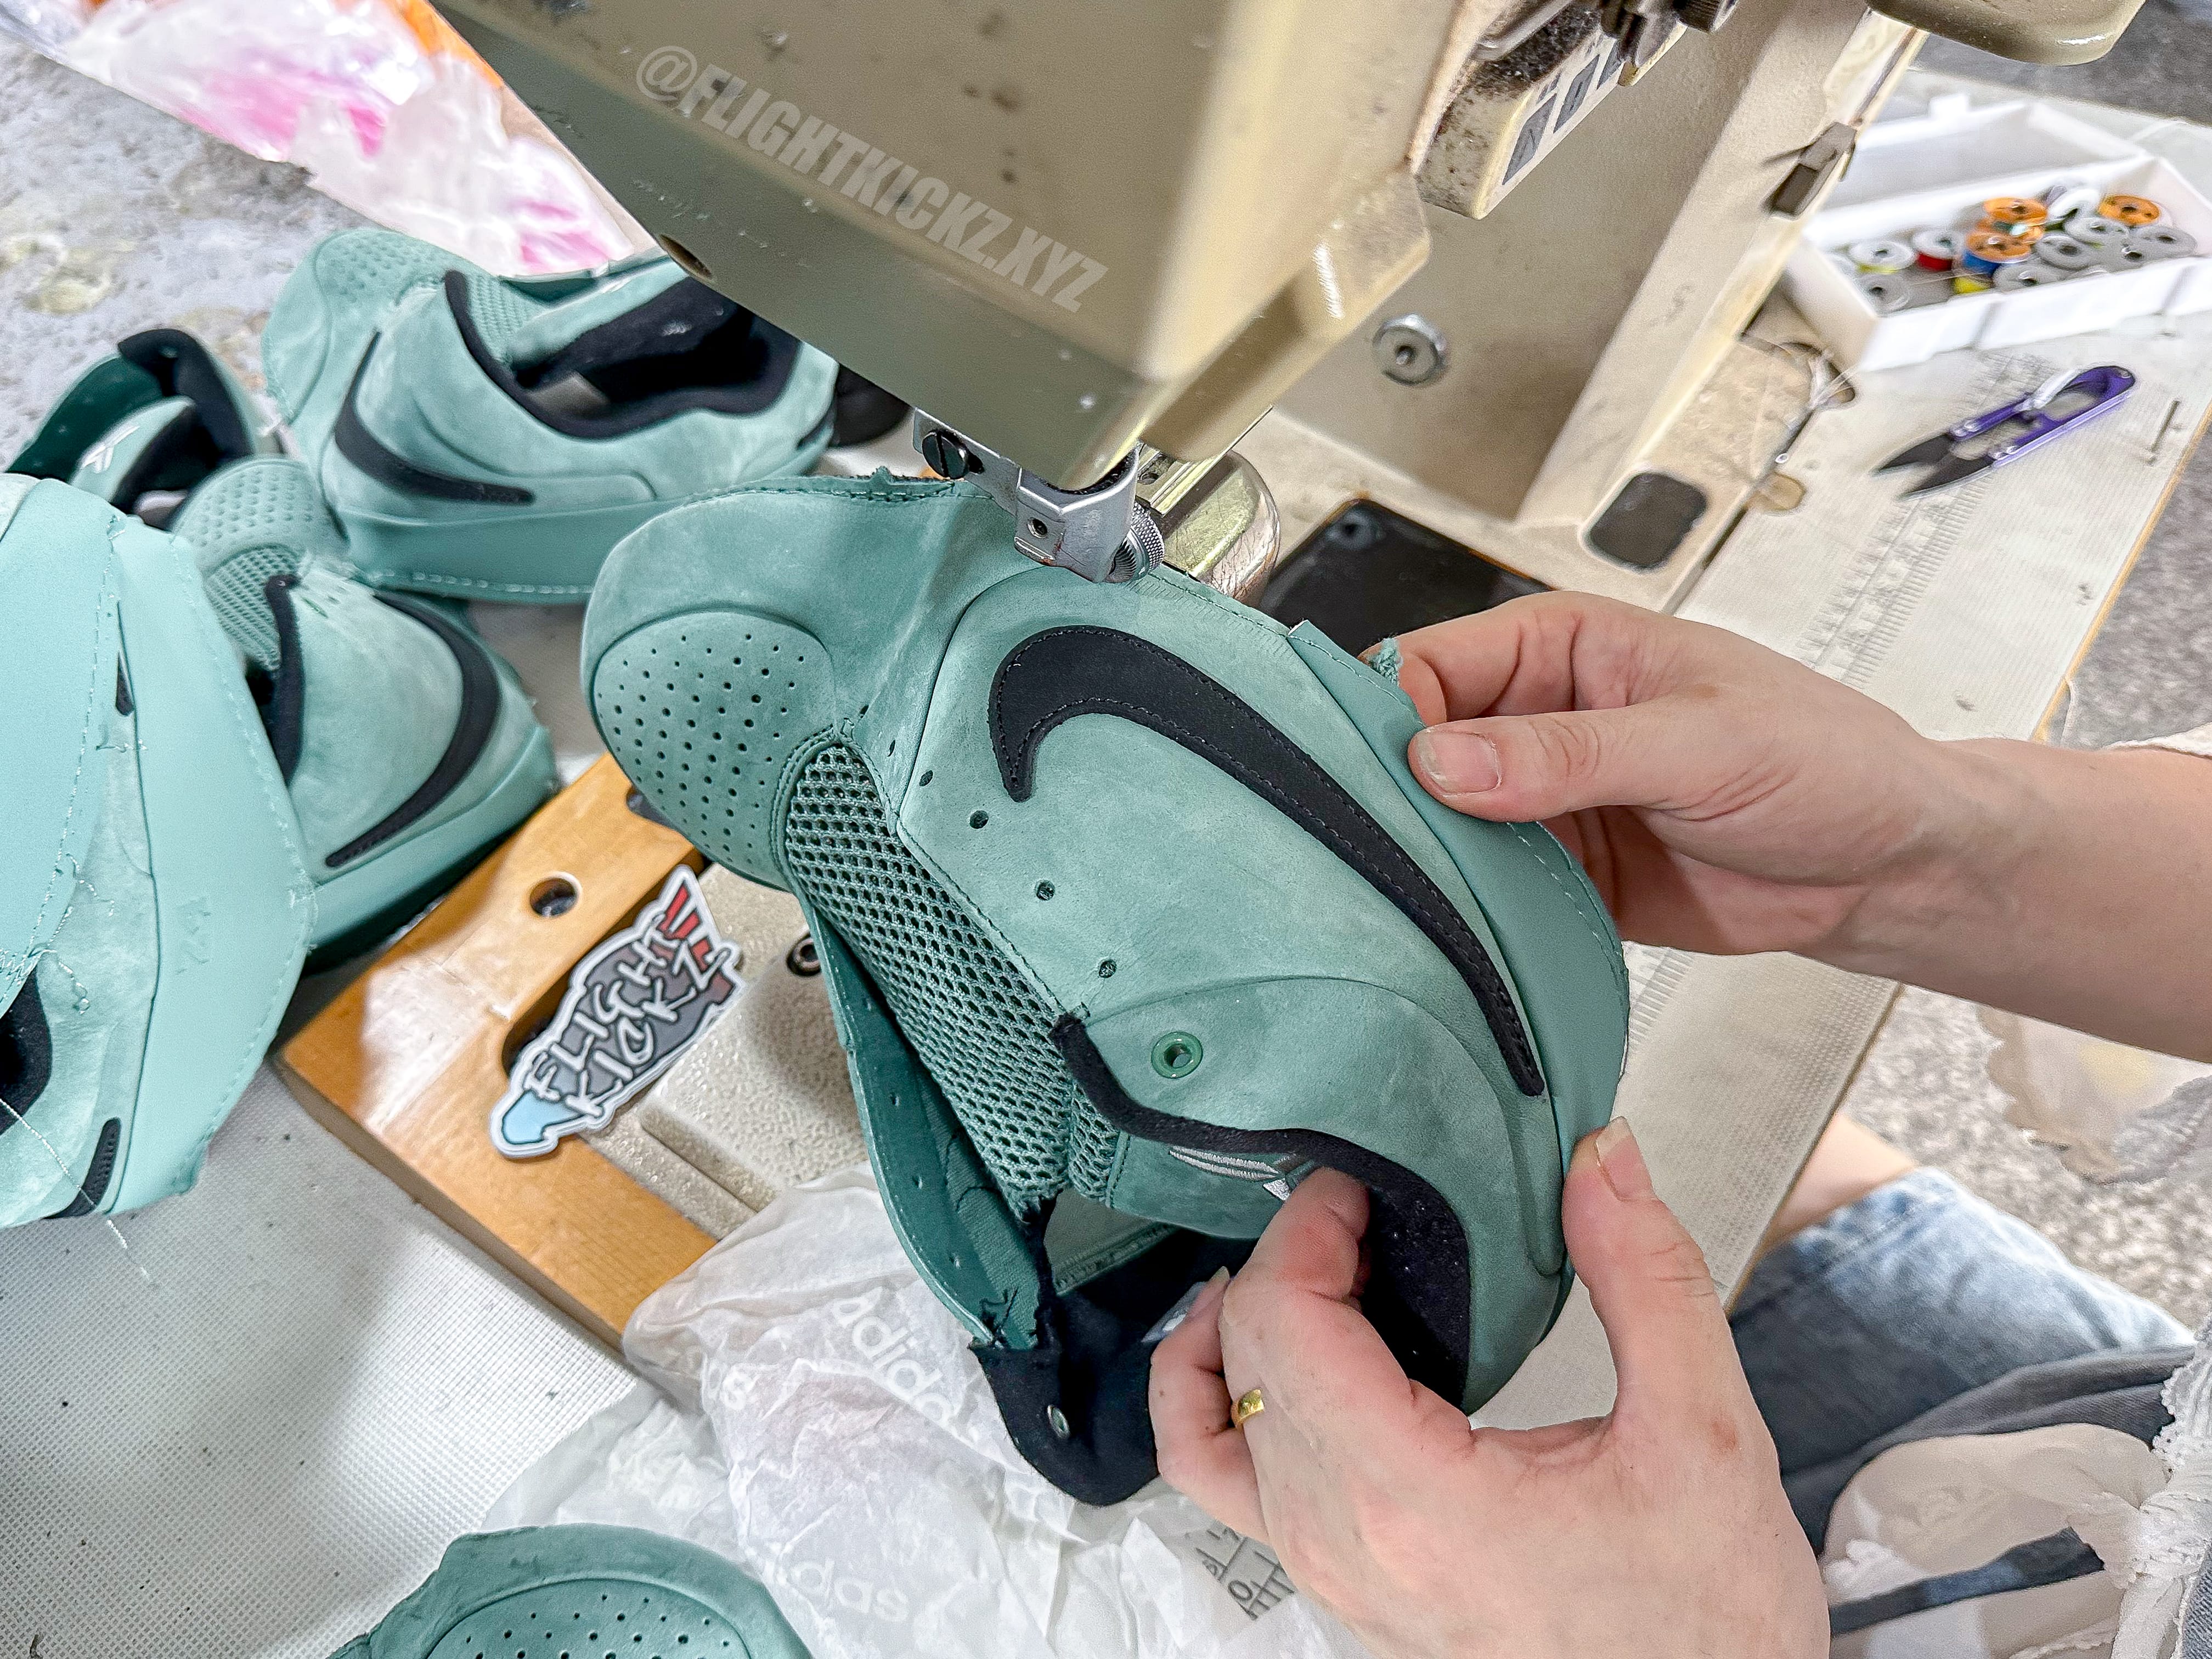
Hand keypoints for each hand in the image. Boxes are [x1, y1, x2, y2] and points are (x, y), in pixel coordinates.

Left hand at [1150, 1123, 1824, 1658]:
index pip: (1282, 1327)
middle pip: (1242, 1361)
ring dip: (1239, 1329)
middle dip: (1288, 1259)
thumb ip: (1645, 1276)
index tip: (1359, 1186)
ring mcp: (1333, 1576)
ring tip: (1307, 1272)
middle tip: (1362, 1209)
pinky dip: (1226, 1407)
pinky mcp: (1344, 1590)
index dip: (1305, 1231)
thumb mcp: (1705, 1433)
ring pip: (1211, 1428)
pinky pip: (1230, 1488)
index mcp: (1416, 1501)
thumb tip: (1601, 1157)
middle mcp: (1346, 1545)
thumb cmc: (1704, 1622)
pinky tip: (1281, 1364)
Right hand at [1390, 592, 1961, 956]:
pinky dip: (1467, 914)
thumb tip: (1442, 760)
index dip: (1387, 716)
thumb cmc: (1826, 762)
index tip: (1369, 778)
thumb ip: (1567, 753)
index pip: (1432, 665)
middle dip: (1391, 798)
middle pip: (1419, 750)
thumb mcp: (1698, 744)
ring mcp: (1545, 803)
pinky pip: (1487, 892)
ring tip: (1402, 903)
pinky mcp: (1561, 877)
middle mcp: (1538, 719)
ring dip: (1425, 863)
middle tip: (1368, 854)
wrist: (1889, 866)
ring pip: (1442, 827)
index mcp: (1563, 648)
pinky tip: (1453, 935)